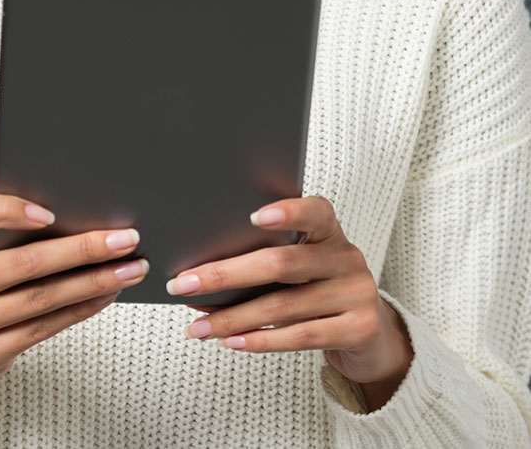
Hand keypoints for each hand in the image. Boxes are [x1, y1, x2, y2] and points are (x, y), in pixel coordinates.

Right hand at [0, 193, 149, 424]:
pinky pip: (44, 328)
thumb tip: (80, 221)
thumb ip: (5, 236)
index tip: (50, 213)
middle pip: (23, 262)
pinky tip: (107, 294)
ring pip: (41, 298)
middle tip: (125, 239)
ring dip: (93, 281)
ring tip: (129, 269)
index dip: (5, 209)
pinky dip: (81, 309)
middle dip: (82, 249)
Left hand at [167, 196, 412, 403]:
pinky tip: (231, 341)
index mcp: (329, 233)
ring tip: (197, 328)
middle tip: (182, 285)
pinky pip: (299, 336)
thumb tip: (197, 276)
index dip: (287, 211)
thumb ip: (261, 264)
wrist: (369, 333)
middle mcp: (347, 258)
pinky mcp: (359, 329)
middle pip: (281, 263)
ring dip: (231, 318)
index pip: (315, 211)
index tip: (252, 216)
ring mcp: (357, 293)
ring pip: (282, 305)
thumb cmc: (315, 291)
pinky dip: (259, 340)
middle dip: (224, 275)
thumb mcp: (298, 269)